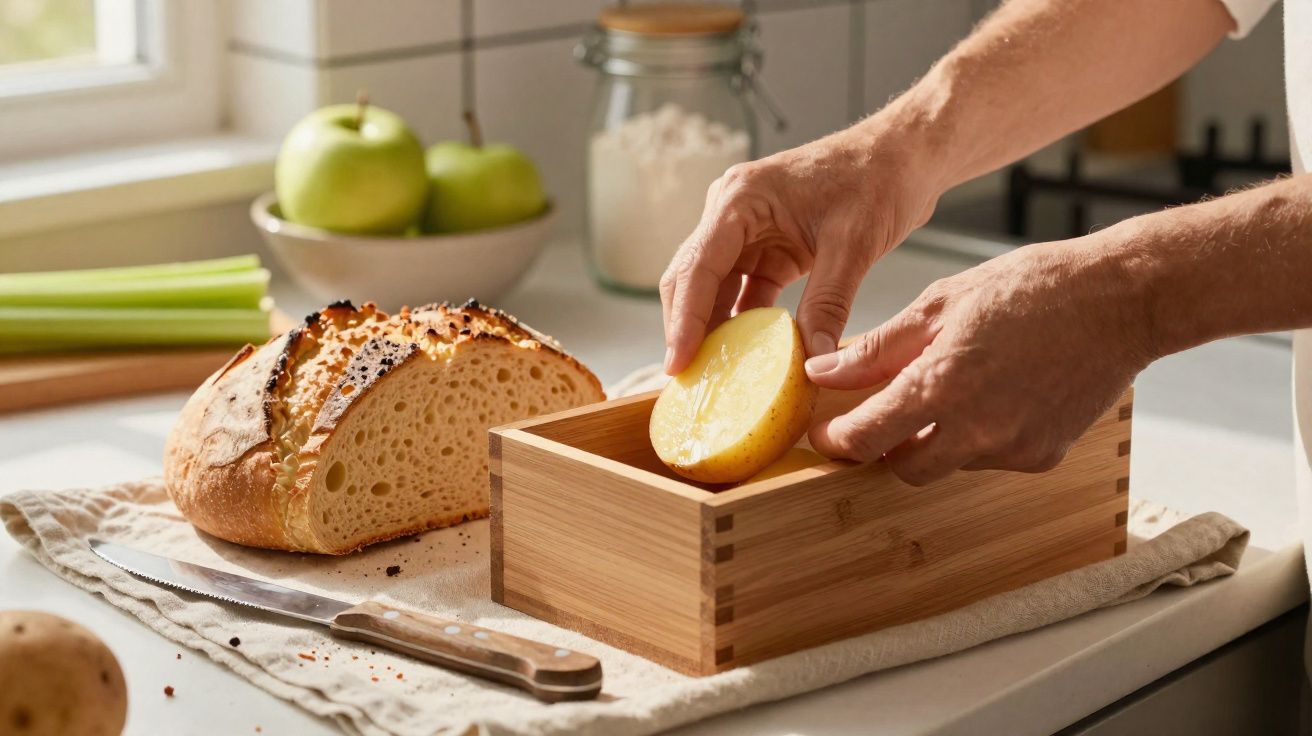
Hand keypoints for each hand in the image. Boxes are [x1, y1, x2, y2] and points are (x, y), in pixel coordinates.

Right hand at [659, 127, 942, 373]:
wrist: (904, 156)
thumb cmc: (878, 178)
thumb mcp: (853, 245)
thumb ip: (828, 304)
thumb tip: (814, 362)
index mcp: (740, 199)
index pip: (697, 267)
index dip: (683, 320)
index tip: (678, 364)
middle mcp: (732, 212)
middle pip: (692, 279)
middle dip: (686, 329)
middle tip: (688, 381)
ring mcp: (746, 231)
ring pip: (713, 289)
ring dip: (712, 330)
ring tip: (710, 377)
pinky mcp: (766, 248)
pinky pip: (743, 292)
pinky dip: (743, 324)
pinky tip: (744, 358)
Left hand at [805, 236, 1154, 484]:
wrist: (1122, 300)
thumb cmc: (1032, 288)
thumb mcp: (940, 305)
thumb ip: (877, 349)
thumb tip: (825, 373)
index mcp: (941, 386)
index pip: (865, 439)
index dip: (836, 440)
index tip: (827, 432)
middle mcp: (977, 429)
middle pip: (903, 468)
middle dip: (886, 446)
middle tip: (885, 412)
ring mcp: (1014, 448)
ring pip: (949, 464)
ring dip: (936, 439)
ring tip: (956, 385)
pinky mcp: (1044, 456)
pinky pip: (992, 458)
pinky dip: (980, 436)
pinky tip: (997, 393)